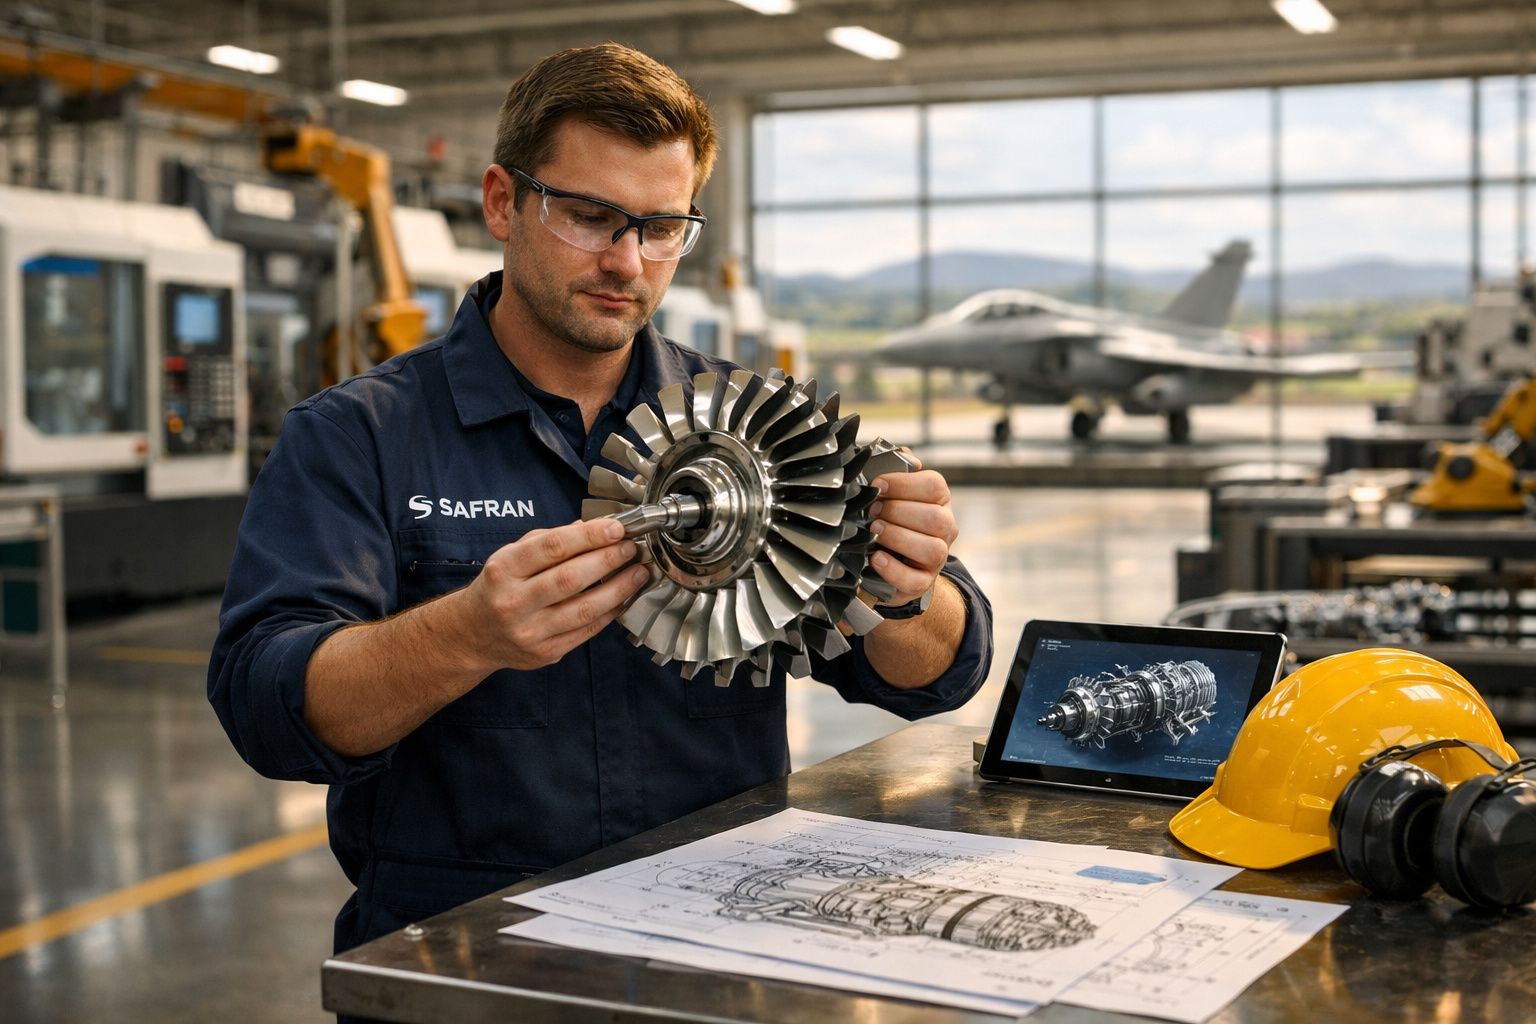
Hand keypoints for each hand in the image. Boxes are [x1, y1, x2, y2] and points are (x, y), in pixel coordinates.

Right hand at [466, 518, 648, 669]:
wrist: (472, 635)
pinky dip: (609, 613)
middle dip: (608, 560)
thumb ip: (548, 541)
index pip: (552, 547)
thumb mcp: (510, 556)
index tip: (616, 528)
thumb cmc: (497, 588)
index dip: (589, 536)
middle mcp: (513, 602)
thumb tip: (590, 527)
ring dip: (618, 589)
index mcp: (503, 570)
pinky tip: (622, 598)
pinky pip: (586, 631)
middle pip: (570, 578)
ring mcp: (529, 631)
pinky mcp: (545, 653)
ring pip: (584, 609)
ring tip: (637, 573)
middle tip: (631, 549)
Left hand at [867, 455, 958, 606]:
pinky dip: (894, 570)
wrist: (882, 562)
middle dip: (898, 512)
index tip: (877, 485)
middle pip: (936, 518)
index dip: (904, 483)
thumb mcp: (889, 491)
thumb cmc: (886, 517)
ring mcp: (936, 558)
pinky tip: (876, 558)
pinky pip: (916, 580)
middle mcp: (944, 528)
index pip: (935, 486)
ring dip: (898, 537)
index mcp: (938, 501)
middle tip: (871, 512)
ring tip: (874, 532)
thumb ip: (892, 468)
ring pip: (932, 549)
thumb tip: (901, 459)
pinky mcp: (922, 582)